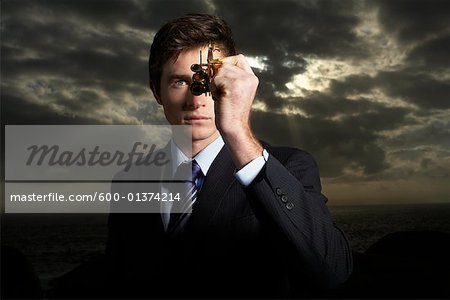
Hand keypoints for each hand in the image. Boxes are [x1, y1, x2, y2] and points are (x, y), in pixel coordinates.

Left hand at [210, 54, 262, 168]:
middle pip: (226, 63)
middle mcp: (249, 78)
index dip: (226, 63)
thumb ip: (229, 76)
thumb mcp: (232, 90)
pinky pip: (216, 79)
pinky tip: (220, 98)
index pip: (238, 58)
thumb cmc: (230, 112)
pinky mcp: (234, 85)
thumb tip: (214, 64)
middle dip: (218, 76)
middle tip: (221, 91)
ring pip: (219, 70)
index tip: (220, 76)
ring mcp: (243, 81)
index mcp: (251, 78)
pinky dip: (213, 88)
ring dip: (215, 83)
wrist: (234, 127)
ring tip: (221, 96)